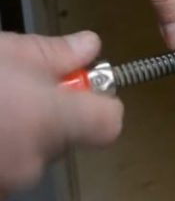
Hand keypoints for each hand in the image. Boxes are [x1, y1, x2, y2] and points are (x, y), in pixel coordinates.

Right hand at [0, 31, 122, 193]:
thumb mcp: (9, 52)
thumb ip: (57, 52)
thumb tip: (89, 46)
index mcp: (49, 121)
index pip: (110, 123)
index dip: (102, 101)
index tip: (86, 84)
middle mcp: (33, 160)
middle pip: (72, 135)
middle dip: (54, 111)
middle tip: (24, 88)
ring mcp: (9, 181)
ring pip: (37, 150)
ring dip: (25, 129)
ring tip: (1, 103)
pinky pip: (11, 163)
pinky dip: (5, 145)